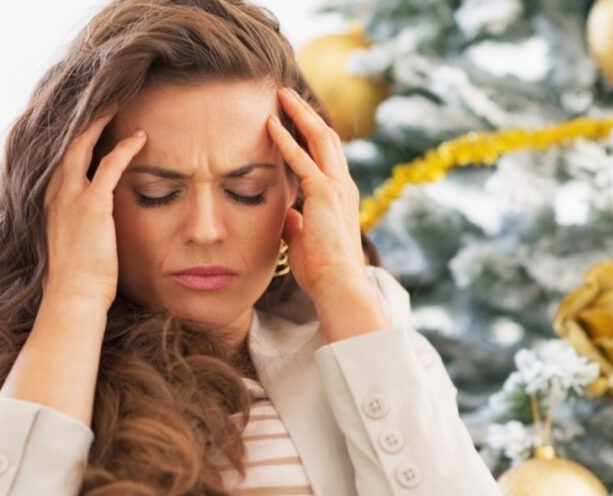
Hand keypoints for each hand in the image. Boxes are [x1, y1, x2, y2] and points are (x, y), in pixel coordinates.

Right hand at [41, 107, 147, 307]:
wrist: (72, 296)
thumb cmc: (78, 278)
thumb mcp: (75, 243)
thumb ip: (82, 223)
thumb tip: (97, 222)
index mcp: (51, 201)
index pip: (62, 158)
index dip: (77, 136)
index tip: (91, 120)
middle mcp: (56, 193)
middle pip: (68, 142)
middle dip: (86, 118)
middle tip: (105, 99)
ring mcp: (71, 197)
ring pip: (83, 145)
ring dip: (101, 122)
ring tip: (118, 103)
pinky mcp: (91, 205)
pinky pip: (109, 165)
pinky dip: (125, 148)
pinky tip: (140, 137)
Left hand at [266, 86, 366, 301]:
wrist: (338, 284)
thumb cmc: (322, 270)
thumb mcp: (304, 240)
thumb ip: (298, 223)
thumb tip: (288, 214)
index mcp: (341, 196)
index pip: (327, 155)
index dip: (312, 133)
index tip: (296, 117)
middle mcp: (343, 185)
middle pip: (327, 137)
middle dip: (307, 112)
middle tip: (287, 94)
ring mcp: (336, 186)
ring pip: (319, 137)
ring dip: (299, 114)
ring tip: (281, 94)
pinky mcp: (324, 193)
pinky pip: (302, 159)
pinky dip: (285, 139)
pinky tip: (270, 124)